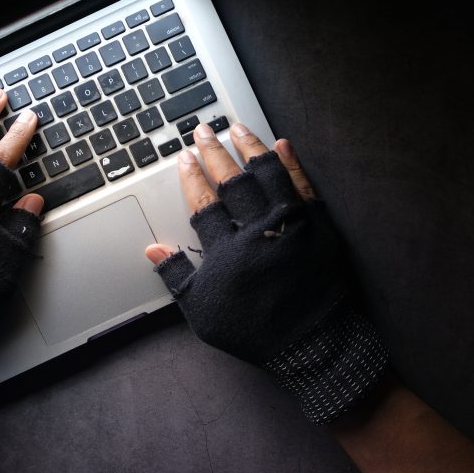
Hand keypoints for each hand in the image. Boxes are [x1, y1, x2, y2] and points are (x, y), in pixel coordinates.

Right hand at [144, 122, 388, 423]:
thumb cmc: (255, 331)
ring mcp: (291, 224)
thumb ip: (178, 278)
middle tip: (203, 131)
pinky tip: (282, 144)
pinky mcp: (320, 225)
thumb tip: (153, 250)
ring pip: (268, 174)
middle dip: (214, 152)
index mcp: (227, 251)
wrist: (314, 345)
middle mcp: (258, 230)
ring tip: (237, 127)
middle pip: (232, 181)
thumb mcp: (205, 313)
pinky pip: (304, 185)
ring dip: (250, 147)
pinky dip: (292, 162)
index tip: (184, 157)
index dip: (192, 177)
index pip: (204, 202)